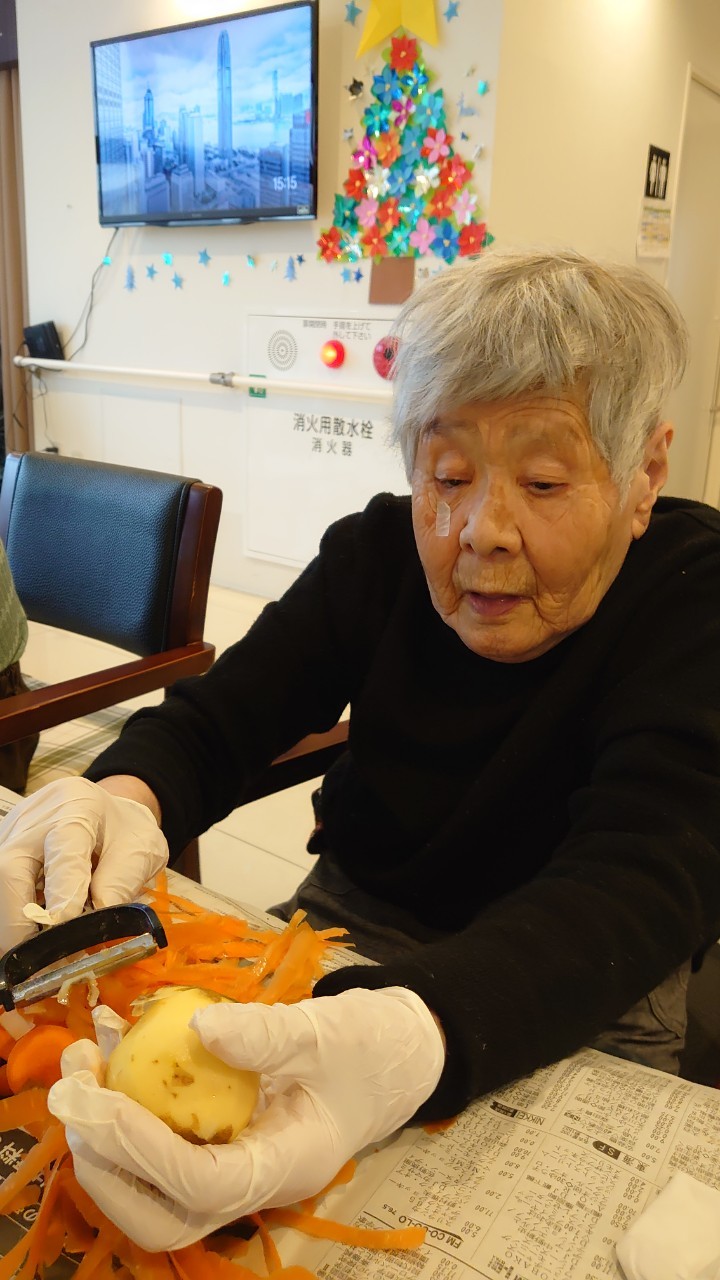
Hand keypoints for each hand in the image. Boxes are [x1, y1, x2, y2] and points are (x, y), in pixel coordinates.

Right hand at [0, 777, 167, 948]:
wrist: (106, 814)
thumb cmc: (124, 832)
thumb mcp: (142, 850)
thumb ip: (122, 882)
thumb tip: (96, 926)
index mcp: (77, 806)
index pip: (64, 849)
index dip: (62, 891)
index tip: (66, 925)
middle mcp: (34, 819)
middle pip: (9, 868)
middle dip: (18, 921)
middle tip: (36, 964)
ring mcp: (10, 835)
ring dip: (13, 925)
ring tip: (34, 962)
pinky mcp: (1, 852)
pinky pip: (2, 890)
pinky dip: (13, 919)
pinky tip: (29, 944)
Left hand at [48, 986, 445, 1251]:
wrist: (390, 1057)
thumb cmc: (369, 1048)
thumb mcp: (327, 1031)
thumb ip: (267, 1034)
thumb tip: (199, 1027)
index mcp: (287, 1167)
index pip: (204, 1186)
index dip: (144, 1151)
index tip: (101, 1101)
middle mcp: (252, 1184)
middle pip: (161, 1216)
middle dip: (105, 1164)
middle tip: (74, 1095)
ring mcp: (230, 1168)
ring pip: (149, 1188)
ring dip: (102, 1134)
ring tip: (80, 1058)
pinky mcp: (214, 1143)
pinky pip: (158, 1140)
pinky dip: (123, 1100)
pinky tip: (109, 1042)